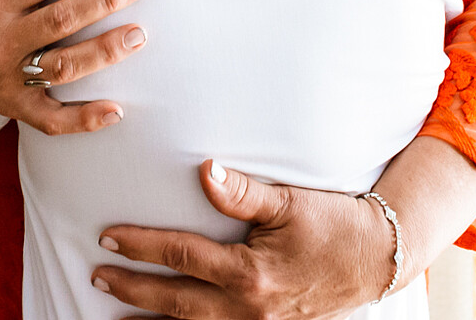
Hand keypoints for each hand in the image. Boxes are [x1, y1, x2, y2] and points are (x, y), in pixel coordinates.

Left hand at [93, 161, 388, 318]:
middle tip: (97, 277)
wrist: (378, 258)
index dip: (141, 246)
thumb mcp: (290, 202)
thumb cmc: (334, 223)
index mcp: (249, 273)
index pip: (181, 256)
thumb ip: (243, 192)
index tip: (108, 237)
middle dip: (133, 291)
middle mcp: (249, 308)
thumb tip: (205, 170)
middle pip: (176, 302)